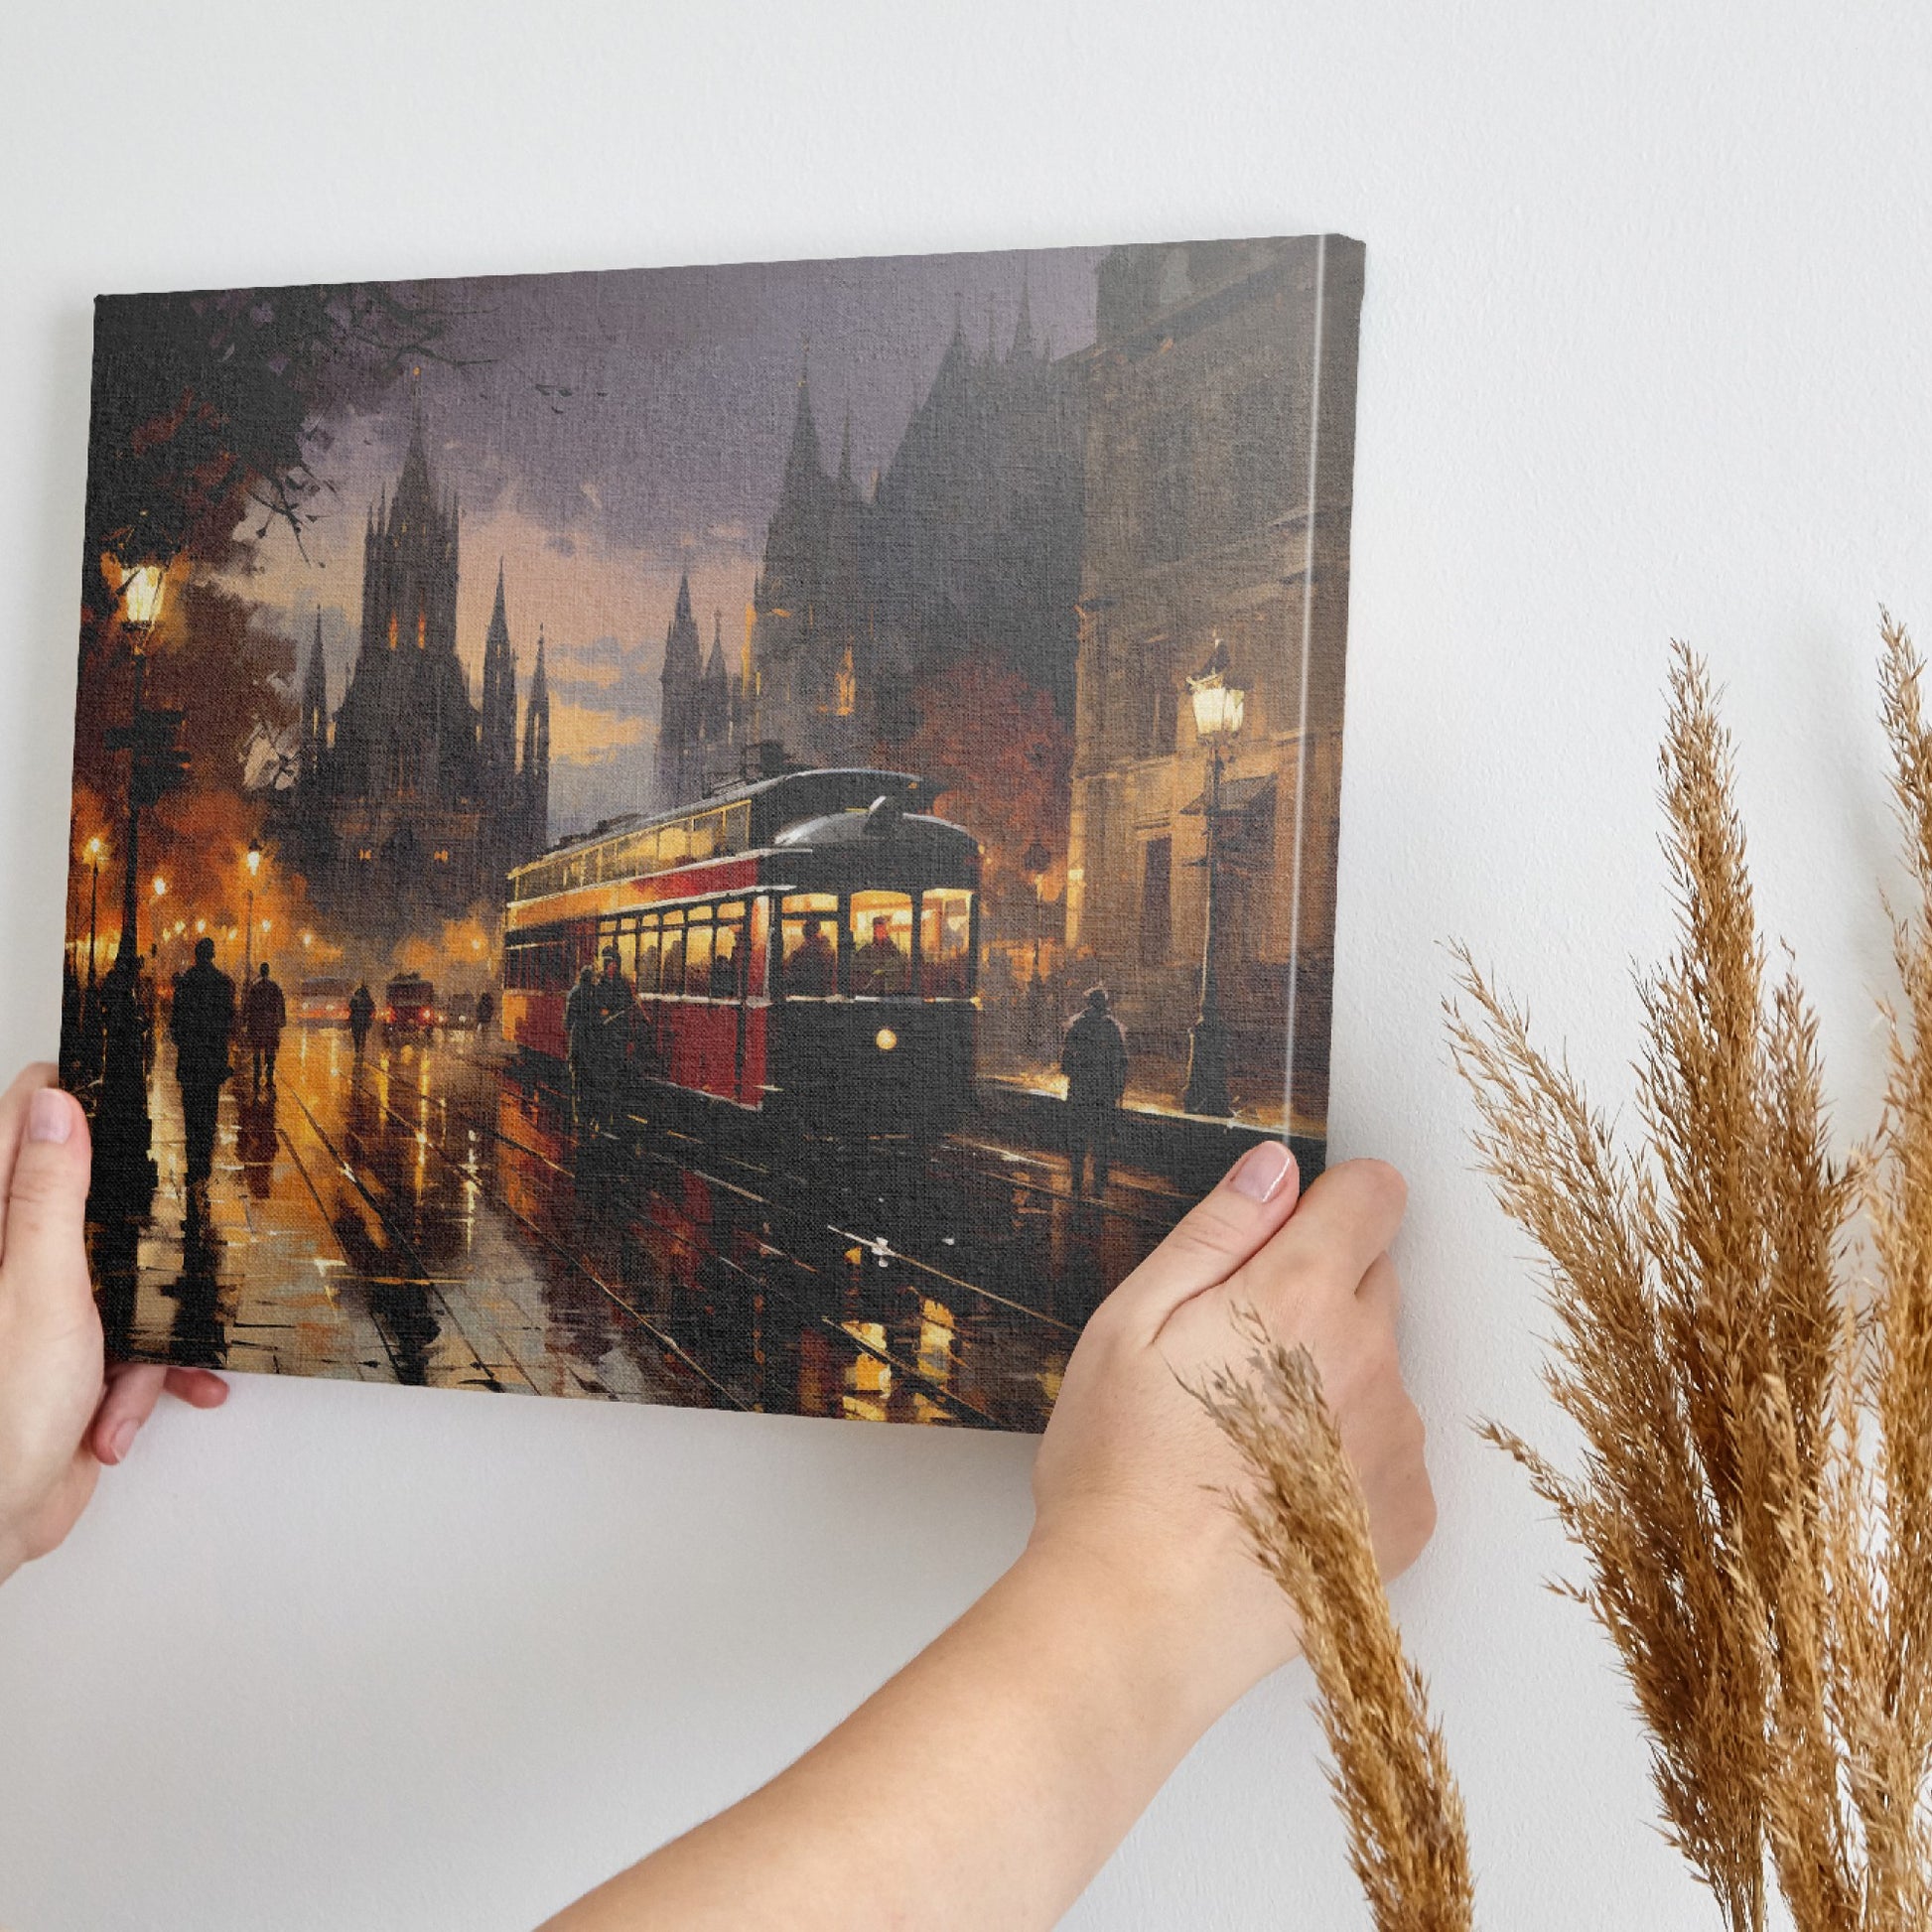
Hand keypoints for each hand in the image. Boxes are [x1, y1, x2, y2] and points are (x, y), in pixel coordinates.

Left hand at [0, 1063, 226, 1583]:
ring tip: (147, 1364)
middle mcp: (15, 1262)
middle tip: (186, 1212)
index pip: (23, 1126)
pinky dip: (148, 1377)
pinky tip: (134, 1410)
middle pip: (91, 1198)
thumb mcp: (40, 1288)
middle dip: (146, 1225)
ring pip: (129, 1275)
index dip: (72, 1098)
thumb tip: (55, 1104)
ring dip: (154, 1324)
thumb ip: (49, 1196)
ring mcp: (45, 1310)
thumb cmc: (1, 1415)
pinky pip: (135, 1342)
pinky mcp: (74, 1357)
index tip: (131, 1081)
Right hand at [1028, 1144, 1433, 1723]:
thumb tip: (1274, 1168)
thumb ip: (1216, 1232)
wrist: (1142, 1617)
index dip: (1326, 1202)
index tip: (1282, 1236)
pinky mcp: (1408, 1515)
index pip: (1373, 1194)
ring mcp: (1397, 1441)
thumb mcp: (1131, 1322)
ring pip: (1379, 1367)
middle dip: (1317, 1292)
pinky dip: (1347, 1457)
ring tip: (1243, 1438)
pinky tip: (1276, 1490)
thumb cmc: (1119, 1471)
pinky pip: (1389, 1450)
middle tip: (1231, 1353)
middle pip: (1375, 1279)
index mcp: (1301, 1296)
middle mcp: (1371, 1359)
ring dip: (1332, 1379)